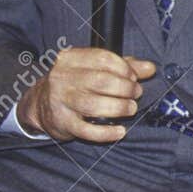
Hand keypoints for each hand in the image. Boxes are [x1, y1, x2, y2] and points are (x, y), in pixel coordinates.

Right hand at [15, 46, 155, 142]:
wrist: (42, 105)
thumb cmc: (76, 83)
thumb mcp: (96, 68)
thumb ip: (125, 66)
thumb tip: (150, 68)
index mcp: (71, 58)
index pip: (104, 59)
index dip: (125, 69)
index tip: (134, 78)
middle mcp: (62, 77)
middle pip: (102, 82)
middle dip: (126, 89)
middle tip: (136, 95)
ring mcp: (60, 101)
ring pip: (95, 105)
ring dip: (119, 108)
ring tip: (130, 109)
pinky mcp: (62, 122)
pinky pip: (87, 130)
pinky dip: (107, 133)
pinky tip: (120, 131)